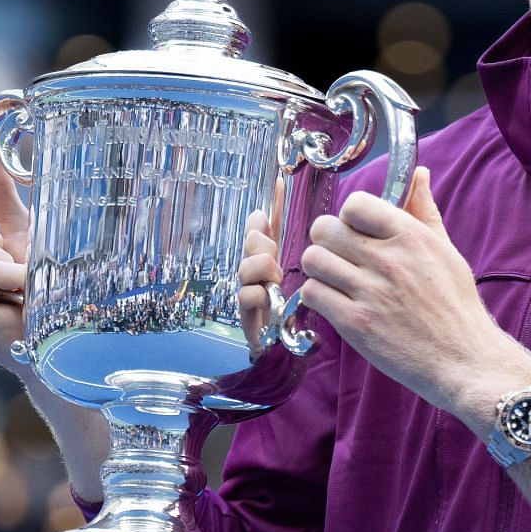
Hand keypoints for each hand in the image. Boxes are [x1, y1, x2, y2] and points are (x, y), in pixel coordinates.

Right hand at [237, 178, 287, 354]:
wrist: (277, 349)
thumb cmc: (285, 310)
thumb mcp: (287, 273)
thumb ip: (277, 245)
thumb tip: (263, 212)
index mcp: (268, 257)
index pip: (267, 226)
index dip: (272, 205)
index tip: (280, 182)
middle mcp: (253, 269)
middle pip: (253, 241)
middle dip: (264, 245)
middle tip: (275, 263)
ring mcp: (247, 288)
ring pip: (248, 265)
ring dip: (263, 271)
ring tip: (272, 283)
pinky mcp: (243, 313)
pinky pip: (246, 294)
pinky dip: (257, 295)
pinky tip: (265, 301)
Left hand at [300, 167, 530, 421]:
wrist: (464, 359)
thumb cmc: (456, 306)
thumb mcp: (445, 251)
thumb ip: (424, 211)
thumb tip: (419, 174)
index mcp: (411, 236)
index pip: (355, 204)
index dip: (350, 218)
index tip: (358, 233)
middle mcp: (389, 259)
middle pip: (325, 229)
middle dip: (328, 242)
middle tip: (341, 258)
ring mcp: (370, 291)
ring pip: (313, 260)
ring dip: (320, 269)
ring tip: (336, 281)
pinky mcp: (356, 323)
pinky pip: (312, 293)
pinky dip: (318, 297)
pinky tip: (335, 303)